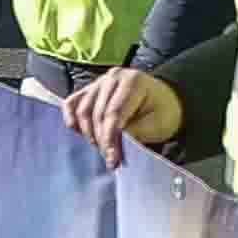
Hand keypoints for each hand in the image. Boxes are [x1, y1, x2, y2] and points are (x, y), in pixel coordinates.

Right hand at [66, 66, 191, 154]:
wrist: (165, 100)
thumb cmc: (164, 111)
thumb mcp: (157, 124)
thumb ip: (135, 132)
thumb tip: (114, 143)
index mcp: (133, 81)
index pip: (114, 114)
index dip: (110, 139)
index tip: (112, 160)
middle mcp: (113, 77)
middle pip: (98, 113)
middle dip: (102, 140)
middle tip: (110, 159)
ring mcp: (100, 81)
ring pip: (83, 110)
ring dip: (89, 133)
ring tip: (101, 149)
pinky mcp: (91, 89)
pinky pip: (73, 102)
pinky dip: (72, 117)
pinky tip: (77, 132)